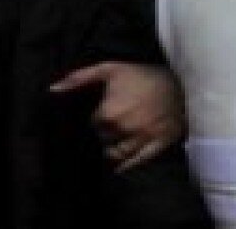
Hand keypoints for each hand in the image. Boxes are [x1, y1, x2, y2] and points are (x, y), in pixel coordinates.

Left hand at [50, 61, 185, 171]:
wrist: (182, 79)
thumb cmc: (144, 74)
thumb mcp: (110, 69)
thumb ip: (79, 78)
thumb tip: (53, 90)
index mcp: (109, 113)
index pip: (94, 125)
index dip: (100, 117)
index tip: (108, 111)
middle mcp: (123, 130)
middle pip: (104, 140)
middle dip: (108, 132)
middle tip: (116, 123)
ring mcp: (142, 139)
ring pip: (117, 154)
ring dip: (114, 149)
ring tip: (119, 139)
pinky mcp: (158, 144)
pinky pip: (137, 162)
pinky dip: (127, 165)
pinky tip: (121, 165)